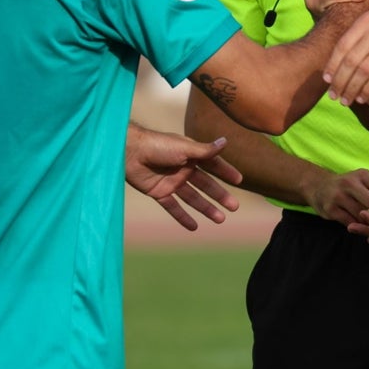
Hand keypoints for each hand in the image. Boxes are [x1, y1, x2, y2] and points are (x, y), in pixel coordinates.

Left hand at [126, 125, 241, 229]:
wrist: (129, 152)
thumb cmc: (158, 145)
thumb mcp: (184, 148)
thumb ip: (205, 150)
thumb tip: (225, 141)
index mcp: (191, 155)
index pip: (213, 165)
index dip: (225, 172)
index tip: (239, 181)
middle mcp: (183, 169)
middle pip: (205, 185)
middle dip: (220, 196)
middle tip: (234, 208)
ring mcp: (171, 181)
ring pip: (192, 198)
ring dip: (206, 208)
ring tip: (220, 220)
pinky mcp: (158, 192)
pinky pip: (173, 207)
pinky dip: (182, 217)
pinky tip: (194, 227)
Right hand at [307, 168, 368, 227]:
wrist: (318, 187)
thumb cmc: (348, 186)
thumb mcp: (362, 181)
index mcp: (362, 175)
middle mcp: (350, 183)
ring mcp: (338, 197)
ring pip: (363, 216)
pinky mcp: (331, 210)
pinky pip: (351, 223)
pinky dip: (359, 227)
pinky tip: (363, 228)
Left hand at [324, 10, 368, 105]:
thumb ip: (359, 38)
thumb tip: (336, 64)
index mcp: (366, 22)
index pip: (342, 45)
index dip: (332, 64)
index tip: (327, 79)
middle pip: (350, 61)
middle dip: (340, 81)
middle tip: (333, 95)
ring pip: (363, 71)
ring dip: (352, 89)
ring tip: (346, 100)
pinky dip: (367, 90)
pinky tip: (362, 98)